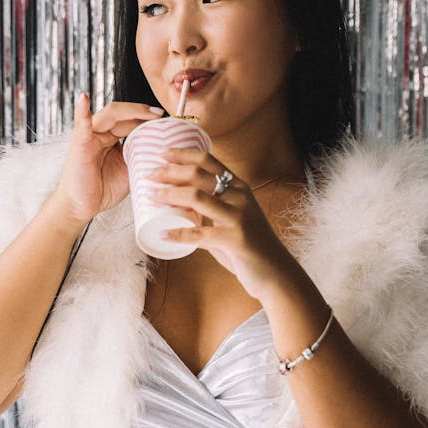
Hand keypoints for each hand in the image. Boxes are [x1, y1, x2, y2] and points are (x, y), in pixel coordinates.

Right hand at [52, 94, 163, 225]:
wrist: (81, 207)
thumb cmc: (102, 190)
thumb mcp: (130, 172)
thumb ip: (141, 159)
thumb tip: (165, 152)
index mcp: (112, 139)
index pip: (131, 122)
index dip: (148, 119)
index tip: (168, 122)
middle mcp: (100, 133)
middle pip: (124, 115)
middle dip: (144, 113)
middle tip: (162, 115)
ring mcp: (89, 136)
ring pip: (111, 114)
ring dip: (131, 110)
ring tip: (150, 112)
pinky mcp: (79, 143)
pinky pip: (81, 124)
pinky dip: (81, 110)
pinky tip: (84, 98)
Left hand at [148, 149, 297, 299]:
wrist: (276, 273)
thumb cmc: (251, 248)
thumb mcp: (235, 220)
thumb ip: (212, 213)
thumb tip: (180, 210)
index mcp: (239, 188)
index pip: (208, 161)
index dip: (183, 154)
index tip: (162, 153)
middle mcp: (240, 197)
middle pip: (198, 174)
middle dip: (170, 172)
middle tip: (150, 175)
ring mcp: (238, 217)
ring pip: (196, 197)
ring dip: (170, 195)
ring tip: (152, 197)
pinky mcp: (234, 240)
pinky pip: (199, 234)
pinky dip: (178, 233)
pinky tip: (163, 234)